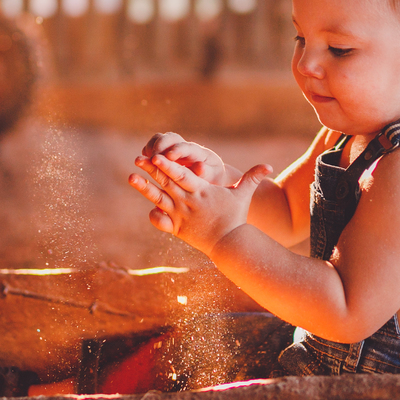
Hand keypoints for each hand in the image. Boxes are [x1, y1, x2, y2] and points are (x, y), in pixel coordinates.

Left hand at [129, 153, 272, 255]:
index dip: (169, 165)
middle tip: (138, 158)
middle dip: (151, 170)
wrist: (230, 244)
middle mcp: (187, 202)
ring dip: (144, 188)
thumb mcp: (243, 195)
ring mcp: (180, 215)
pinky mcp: (176, 228)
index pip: (182, 175)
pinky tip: (149, 206)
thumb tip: (269, 165)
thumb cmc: (235, 217)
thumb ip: (252, 177)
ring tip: (130, 176)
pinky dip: (154, 215)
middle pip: (166, 183)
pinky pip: (160, 221)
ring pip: (158, 199)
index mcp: (201, 191)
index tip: (156, 156)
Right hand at [140, 133, 237, 186]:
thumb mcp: (214, 178)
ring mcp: (175, 148)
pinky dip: (148, 150)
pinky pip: (154, 146)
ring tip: (143, 158)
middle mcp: (186, 147)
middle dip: (160, 145)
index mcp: (199, 153)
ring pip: (160, 139)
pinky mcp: (166, 153)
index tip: (168, 156)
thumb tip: (200, 168)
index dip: (177, 150)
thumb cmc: (214, 180)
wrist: (213, 178)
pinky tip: (144, 160)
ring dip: (151, 146)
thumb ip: (207, 173)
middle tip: (151, 158)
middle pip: (171, 138)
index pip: (186, 147)